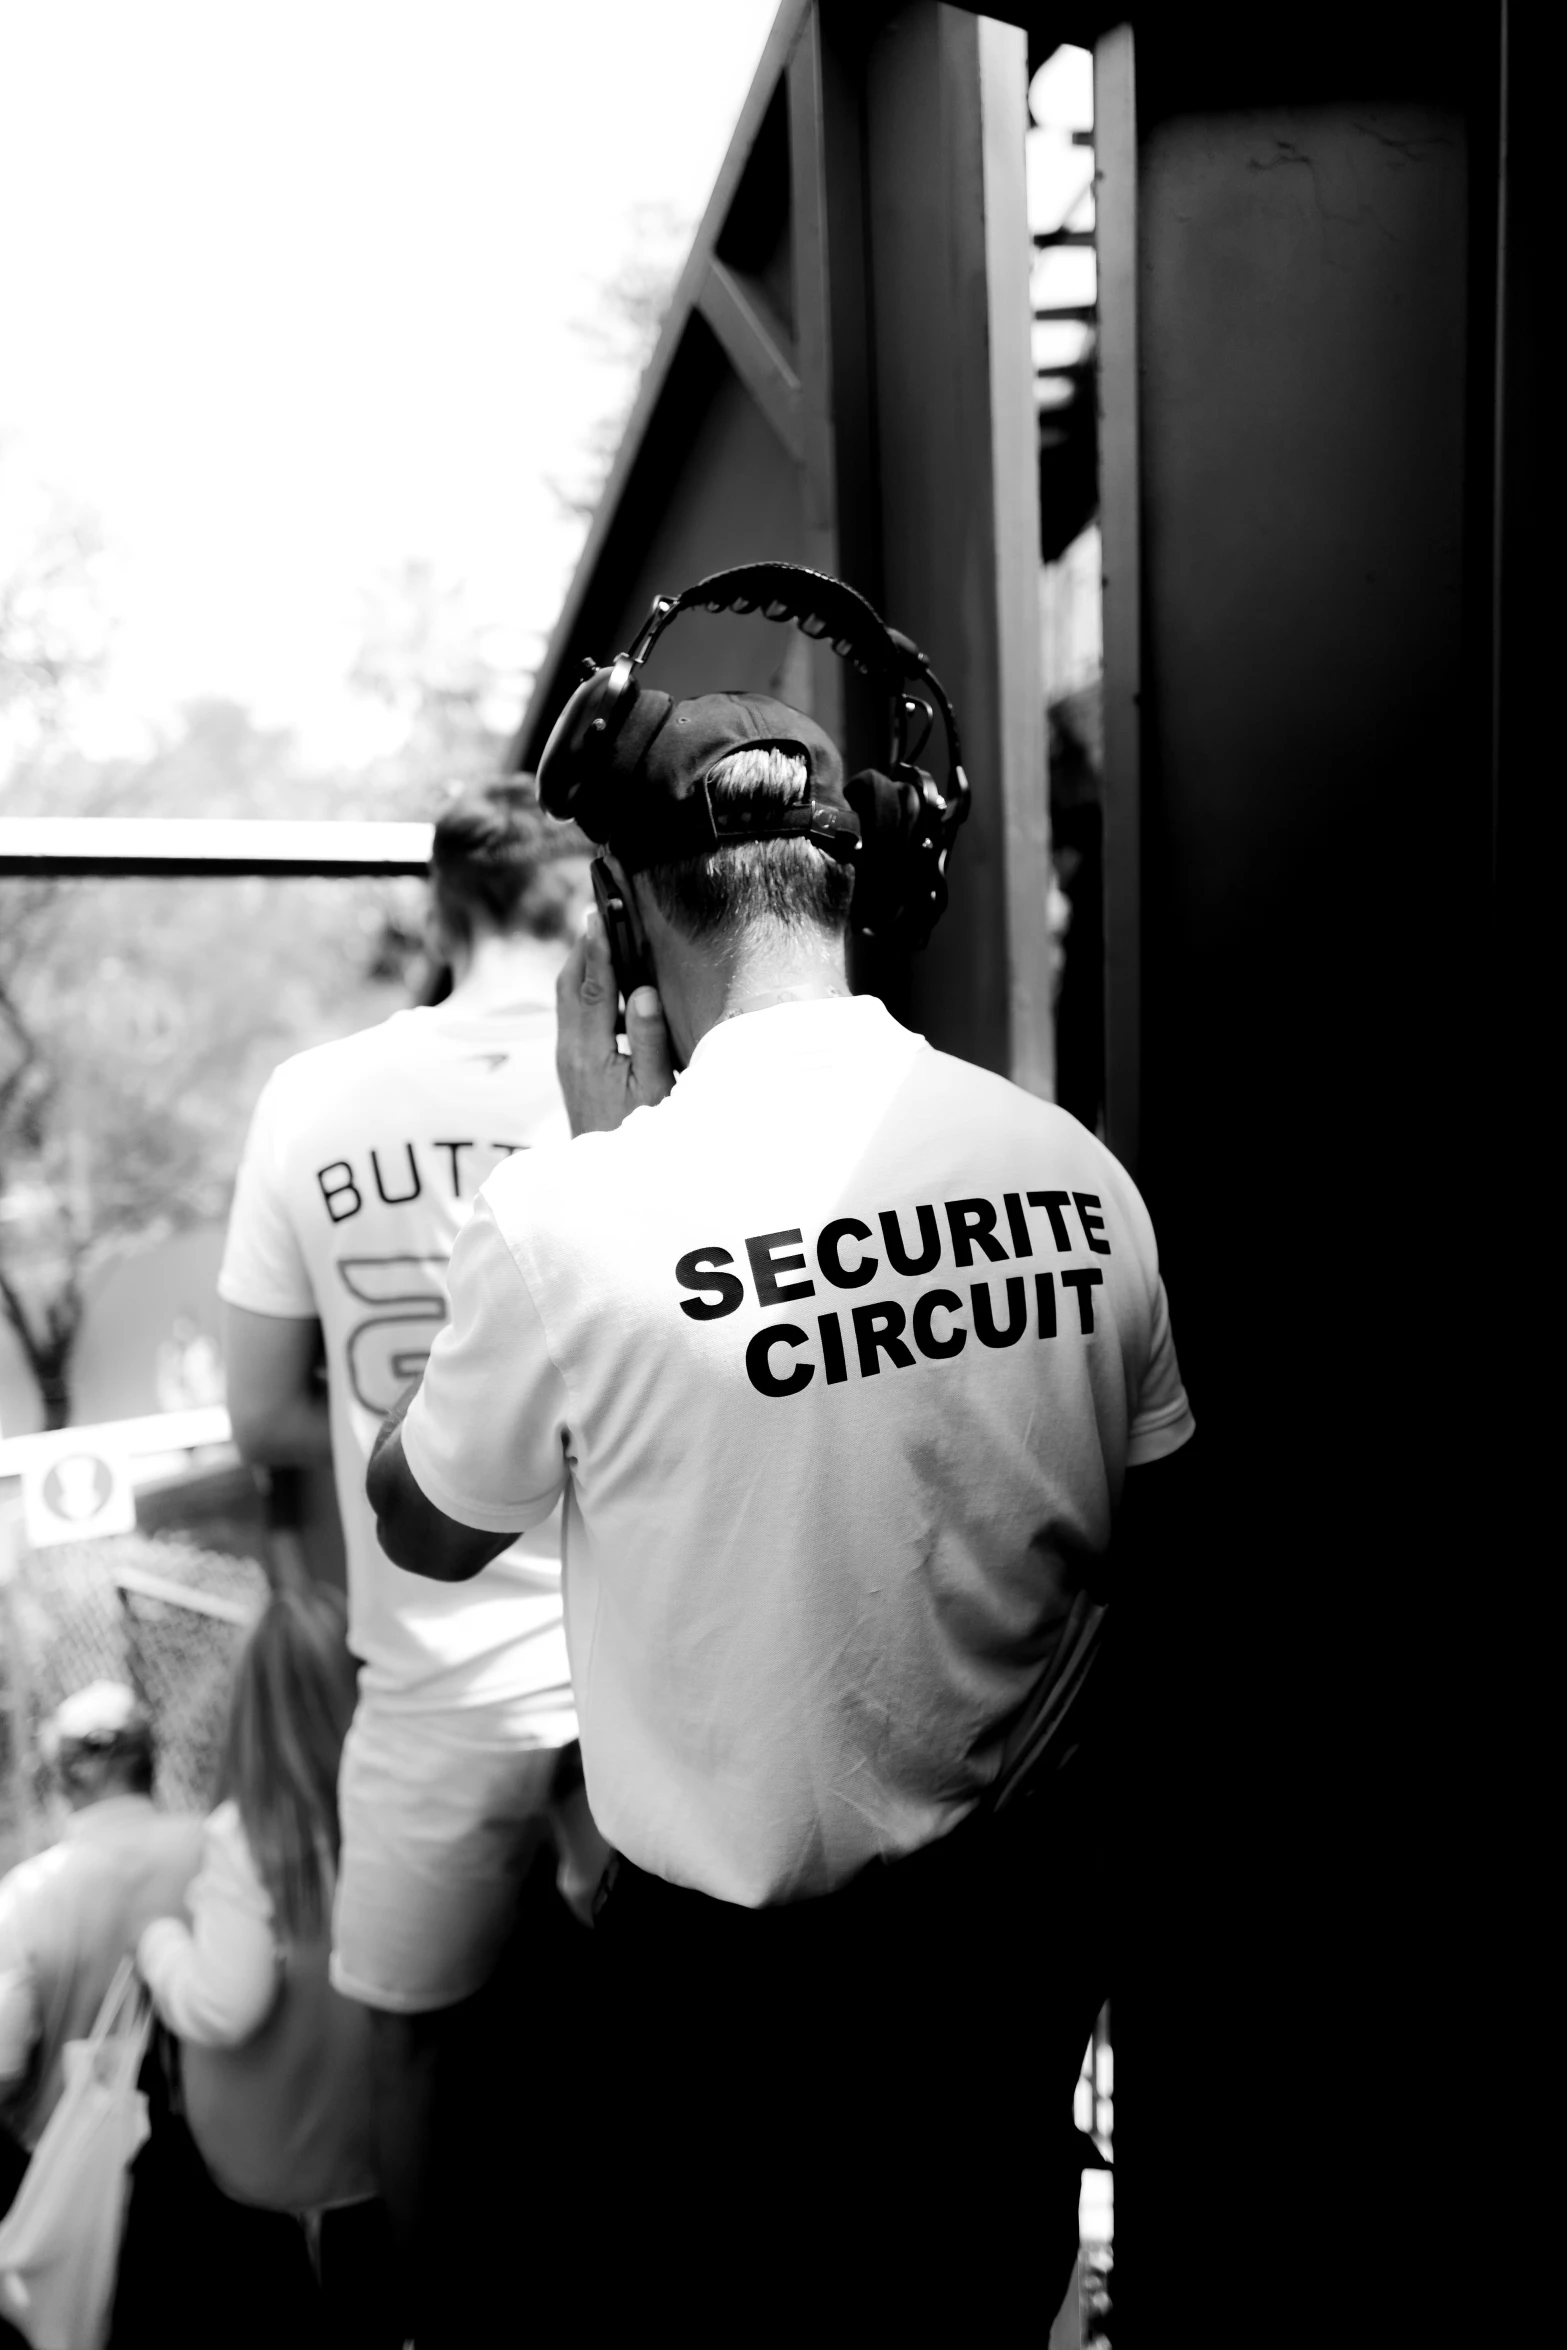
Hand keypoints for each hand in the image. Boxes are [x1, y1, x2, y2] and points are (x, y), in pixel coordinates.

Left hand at [555, 907, 674, 1135]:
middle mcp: (569, 1050)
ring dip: (585, 965)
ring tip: (606, 937)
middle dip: (584, 947)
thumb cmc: (638, 1133)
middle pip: (569, 984)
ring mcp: (566, 1058)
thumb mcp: (654, 1090)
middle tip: (601, 912)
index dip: (598, 947)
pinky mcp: (571, 1065)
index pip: (593, 987)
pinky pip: (574, 1014)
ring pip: (568, 998)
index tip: (600, 914)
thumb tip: (644, 993)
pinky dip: (589, 989)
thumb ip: (649, 1040)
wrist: (604, 1175)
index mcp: (588, 1052)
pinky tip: (612, 985)